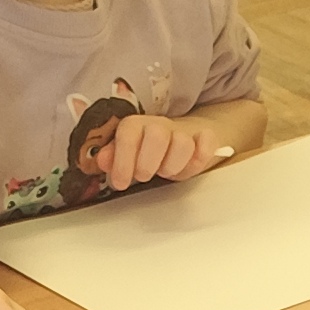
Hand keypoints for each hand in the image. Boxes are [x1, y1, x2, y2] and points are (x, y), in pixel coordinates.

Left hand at [89, 115, 226, 195]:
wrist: (187, 134)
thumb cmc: (152, 150)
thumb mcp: (129, 154)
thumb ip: (114, 157)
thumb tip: (102, 162)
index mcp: (137, 126)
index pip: (128, 135)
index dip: (123, 160)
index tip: (121, 184)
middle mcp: (159, 125)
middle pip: (157, 135)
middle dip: (148, 162)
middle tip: (145, 177)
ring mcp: (184, 131)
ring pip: (182, 142)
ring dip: (173, 165)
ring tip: (167, 173)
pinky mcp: (205, 138)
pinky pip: (207, 142)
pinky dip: (201, 156)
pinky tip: (192, 165)